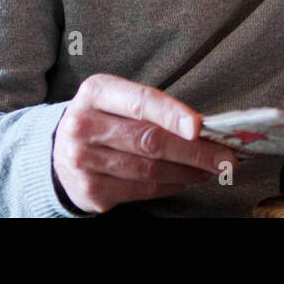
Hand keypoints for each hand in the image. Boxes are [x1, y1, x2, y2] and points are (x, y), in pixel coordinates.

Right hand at [51, 73, 235, 213]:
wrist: (58, 151)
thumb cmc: (105, 118)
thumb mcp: (119, 99)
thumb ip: (156, 109)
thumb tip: (204, 128)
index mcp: (95, 92)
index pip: (141, 102)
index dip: (173, 114)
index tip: (201, 127)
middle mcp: (83, 126)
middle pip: (149, 141)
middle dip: (195, 151)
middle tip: (226, 158)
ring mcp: (84, 162)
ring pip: (149, 170)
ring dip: (188, 171)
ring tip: (211, 169)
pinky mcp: (90, 192)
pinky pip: (141, 191)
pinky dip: (171, 186)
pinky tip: (186, 180)